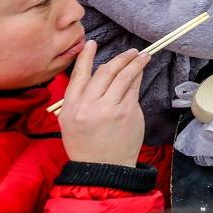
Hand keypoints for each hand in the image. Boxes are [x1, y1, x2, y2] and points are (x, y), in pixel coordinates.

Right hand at [59, 40, 148, 166]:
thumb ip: (81, 97)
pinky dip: (138, 77)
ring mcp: (110, 109)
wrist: (102, 169)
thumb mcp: (71, 121)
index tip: (91, 43)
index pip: (78, 75)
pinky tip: (141, 71)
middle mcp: (88, 106)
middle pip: (105, 72)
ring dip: (134, 63)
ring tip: (142, 56)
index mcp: (71, 107)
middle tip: (131, 52)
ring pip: (123, 77)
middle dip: (119, 59)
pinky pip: (133, 89)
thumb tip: (101, 71)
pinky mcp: (128, 112)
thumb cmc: (86, 144)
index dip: (86, 57)